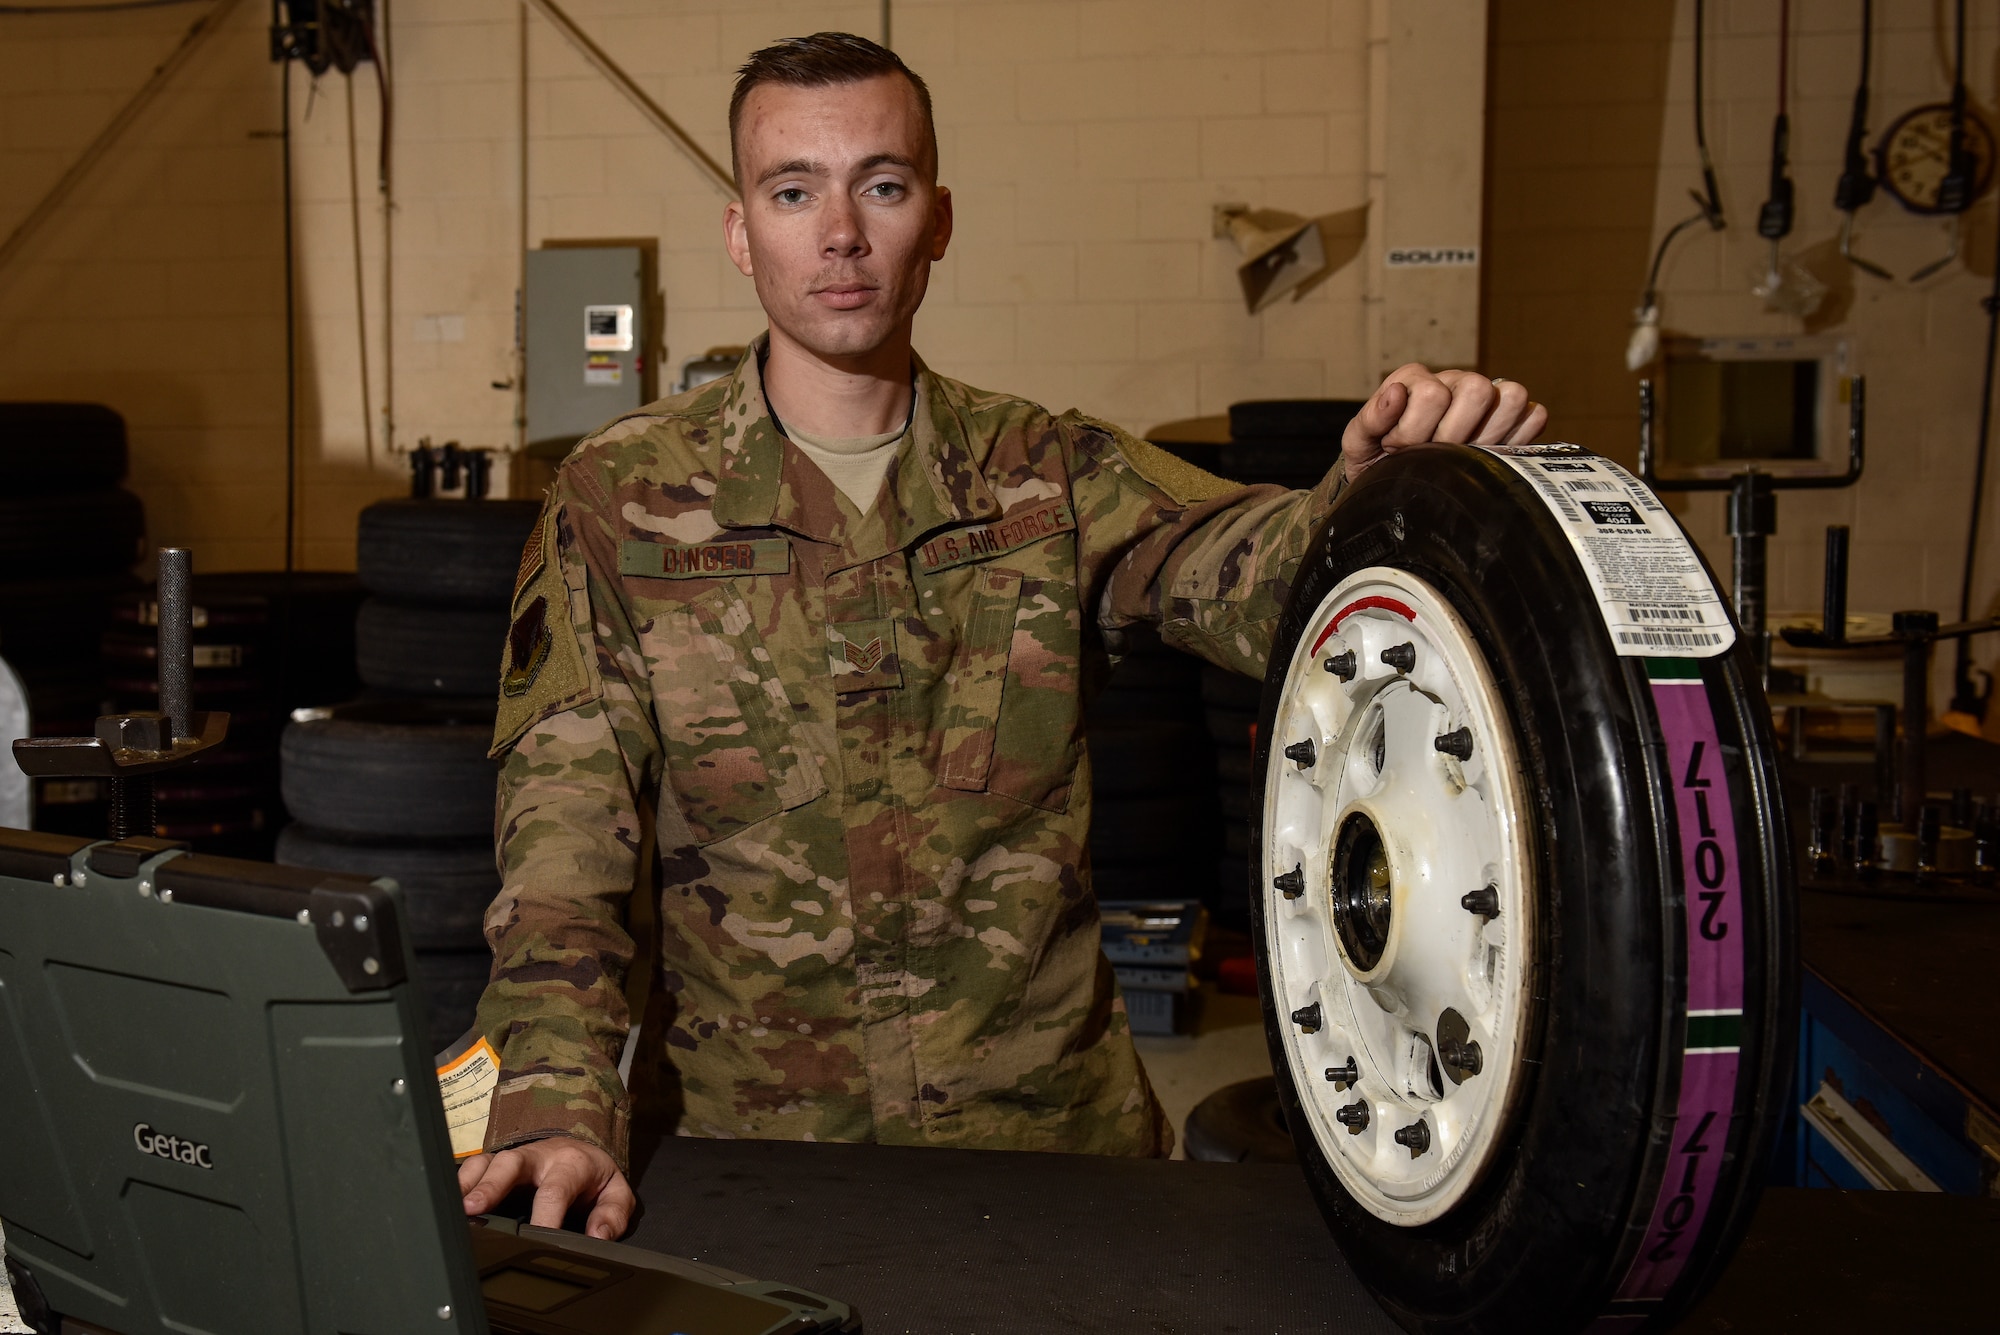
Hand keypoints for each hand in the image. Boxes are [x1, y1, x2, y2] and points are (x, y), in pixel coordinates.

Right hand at [458, 1135, 635, 1240]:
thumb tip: (599, 1235)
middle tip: (473, 1210)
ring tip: (454, 1209)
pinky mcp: (497, 1163)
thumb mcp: (615, 1193)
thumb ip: (612, 1214)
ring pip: (487, 1163)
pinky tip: (447, 1202)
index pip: (555, 1190)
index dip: (546, 1215)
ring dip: (469, 1184)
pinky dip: (459, 1182)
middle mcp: (539, 1158)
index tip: (537, 1236)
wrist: (583, 1148)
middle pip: (511, 1165)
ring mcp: (514, 1158)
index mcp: (571, 1165)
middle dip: (491, 1186)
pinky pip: (473, 1166)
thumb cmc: (594, 1177)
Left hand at [1342, 364, 1546, 480]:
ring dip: (1485, 437)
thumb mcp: (1359, 443)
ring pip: (1512, 398)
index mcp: (1415, 379)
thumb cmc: (1376, 458)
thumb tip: (1396, 392)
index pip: (1432, 395)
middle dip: (1451, 435)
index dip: (1412, 434)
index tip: (1397, 449)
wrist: (1395, 481)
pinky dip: (1516, 440)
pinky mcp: (1514, 419)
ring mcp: (1487, 397)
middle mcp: (1454, 380)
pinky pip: (1535, 416)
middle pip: (1477, 390)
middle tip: (1431, 453)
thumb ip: (1370, 419)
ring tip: (1457, 455)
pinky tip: (1485, 456)